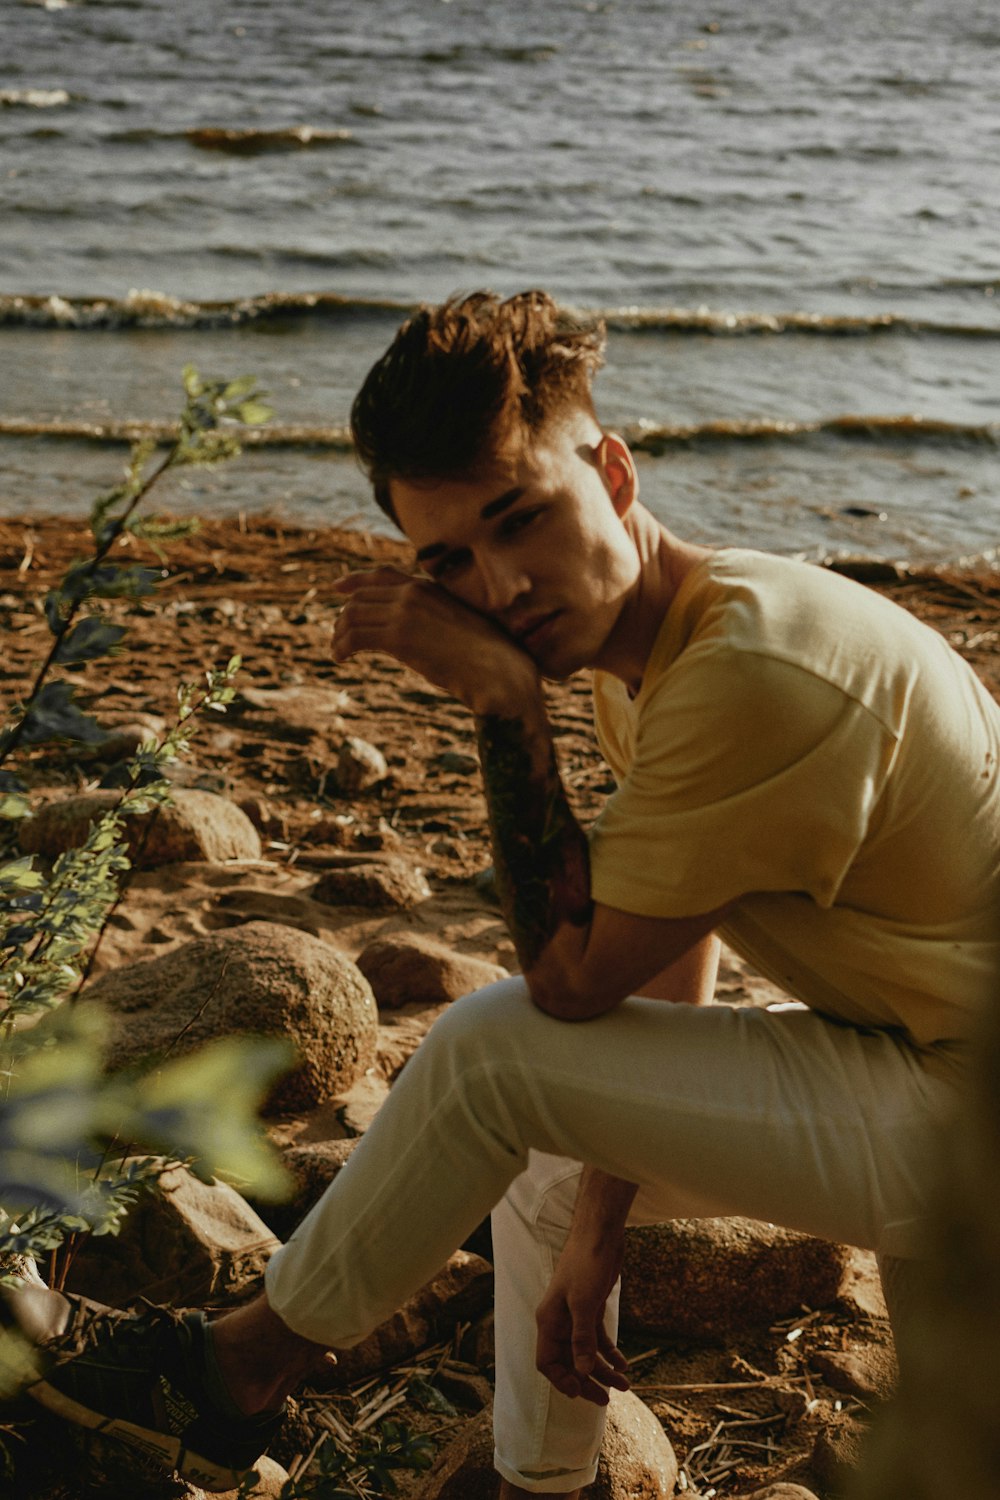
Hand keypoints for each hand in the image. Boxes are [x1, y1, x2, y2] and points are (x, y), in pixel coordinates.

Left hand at [332, 567, 538, 714]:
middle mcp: (415, 592)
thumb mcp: (462, 626)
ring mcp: (406, 612)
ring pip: (353, 615)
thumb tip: (425, 634)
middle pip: (361, 597)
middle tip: (339, 638)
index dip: (355, 580)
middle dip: (344, 616)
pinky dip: (341, 647)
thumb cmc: (490, 657)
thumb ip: (439, 619)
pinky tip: (341, 660)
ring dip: (339, 634)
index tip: (337, 588)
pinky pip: (355, 637)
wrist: (501, 672)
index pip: (382, 575)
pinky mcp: (399, 637)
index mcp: (431, 587)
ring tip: (338, 652)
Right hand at [535, 1219, 629, 1404]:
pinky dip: (609, 1353)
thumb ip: (582, 1338)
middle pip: (568, 1362)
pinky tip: (624, 1364)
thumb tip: (580, 1372)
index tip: (581, 1392)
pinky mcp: (590, 1309)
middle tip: (606, 1400)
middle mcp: (559, 1322)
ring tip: (625, 1385)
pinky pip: (597, 1339)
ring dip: (603, 1370)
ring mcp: (575, 1316)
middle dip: (586, 1382)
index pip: (547, 1362)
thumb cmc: (586, 1263)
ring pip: (585, 1353)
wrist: (599, 1234)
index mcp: (548, 1321)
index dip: (562, 1380)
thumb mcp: (584, 1303)